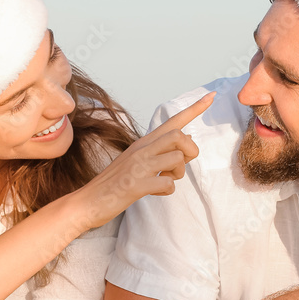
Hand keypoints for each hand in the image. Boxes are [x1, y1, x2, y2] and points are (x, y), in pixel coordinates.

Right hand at [78, 92, 213, 228]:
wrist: (87, 203)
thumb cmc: (114, 183)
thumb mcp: (137, 161)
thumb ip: (160, 150)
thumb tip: (188, 137)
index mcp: (142, 143)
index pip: (173, 121)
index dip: (195, 109)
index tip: (211, 96)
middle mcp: (140, 149)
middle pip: (179, 136)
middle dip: (190, 150)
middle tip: (181, 164)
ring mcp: (138, 166)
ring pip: (176, 159)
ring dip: (177, 173)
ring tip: (161, 180)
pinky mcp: (136, 185)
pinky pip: (167, 184)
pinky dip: (166, 190)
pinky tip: (153, 192)